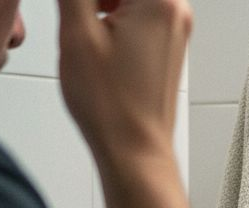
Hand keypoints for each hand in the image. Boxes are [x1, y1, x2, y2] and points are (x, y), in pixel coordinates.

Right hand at [55, 0, 190, 162]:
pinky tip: (92, 30)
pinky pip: (139, 10)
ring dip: (102, 1)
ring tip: (78, 19)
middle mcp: (176, 10)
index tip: (75, 6)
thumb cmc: (112, 107)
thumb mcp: (77, 32)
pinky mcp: (167, 43)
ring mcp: (175, 28)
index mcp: (160, 0)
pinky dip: (113, 11)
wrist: (134, 152)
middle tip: (73, 12)